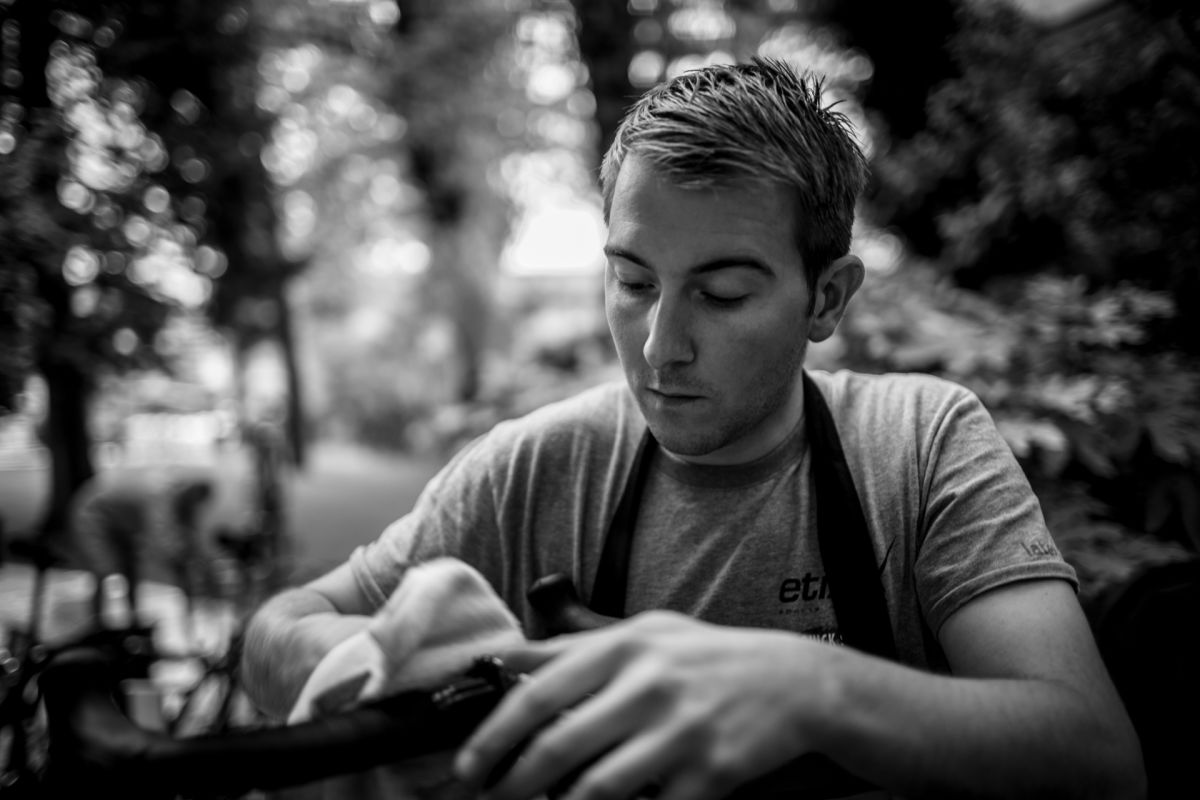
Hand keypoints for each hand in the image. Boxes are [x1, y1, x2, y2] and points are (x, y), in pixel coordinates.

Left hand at [454, 610, 834, 799]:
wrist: (791, 682)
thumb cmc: (705, 656)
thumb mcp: (642, 632)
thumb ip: (573, 646)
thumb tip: (505, 659)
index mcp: (622, 649)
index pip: (536, 694)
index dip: (491, 737)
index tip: (467, 767)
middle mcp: (647, 687)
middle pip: (557, 748)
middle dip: (512, 785)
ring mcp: (679, 734)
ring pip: (595, 790)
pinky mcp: (708, 776)